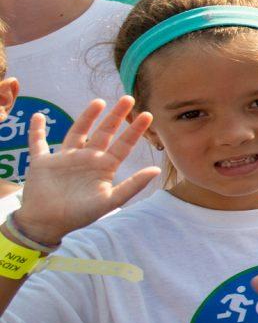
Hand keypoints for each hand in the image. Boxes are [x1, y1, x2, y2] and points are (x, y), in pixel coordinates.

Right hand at [13, 99, 156, 248]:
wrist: (48, 224)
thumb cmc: (79, 215)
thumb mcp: (109, 201)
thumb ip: (132, 185)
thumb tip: (156, 170)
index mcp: (103, 167)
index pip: (123, 145)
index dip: (134, 130)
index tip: (148, 114)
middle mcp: (87, 159)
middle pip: (104, 133)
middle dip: (115, 117)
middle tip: (128, 98)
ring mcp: (65, 158)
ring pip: (78, 132)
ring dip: (87, 117)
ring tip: (99, 102)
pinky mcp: (43, 162)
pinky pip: (38, 142)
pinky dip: (36, 130)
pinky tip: (38, 116)